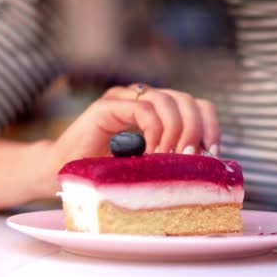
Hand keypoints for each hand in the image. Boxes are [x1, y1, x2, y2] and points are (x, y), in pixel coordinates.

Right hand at [41, 84, 219, 195]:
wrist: (63, 176)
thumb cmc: (108, 177)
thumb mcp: (151, 169)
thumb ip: (173, 160)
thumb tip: (208, 168)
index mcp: (161, 113)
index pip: (198, 106)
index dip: (210, 127)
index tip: (213, 155)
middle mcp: (145, 100)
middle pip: (188, 101)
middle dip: (196, 131)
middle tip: (190, 159)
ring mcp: (125, 100)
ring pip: (169, 101)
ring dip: (175, 132)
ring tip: (168, 159)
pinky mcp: (107, 106)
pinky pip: (143, 109)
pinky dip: (154, 131)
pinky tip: (150, 154)